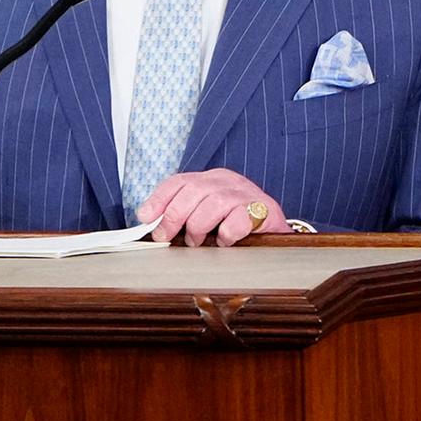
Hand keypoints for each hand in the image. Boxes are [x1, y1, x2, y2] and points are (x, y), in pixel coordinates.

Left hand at [137, 167, 285, 245]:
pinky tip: (224, 241)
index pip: (180, 180)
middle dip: (173, 215)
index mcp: (212, 179)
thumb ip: (184, 216)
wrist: (275, 230)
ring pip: (214, 202)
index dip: (159, 198)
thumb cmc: (237, 224)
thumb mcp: (208, 214)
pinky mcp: (264, 211)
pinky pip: (239, 220)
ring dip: (199, 225)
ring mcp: (247, 194)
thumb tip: (153, 227)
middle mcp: (228, 181)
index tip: (145, 216)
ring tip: (197, 241)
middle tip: (165, 236)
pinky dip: (227, 233)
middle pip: (193, 189)